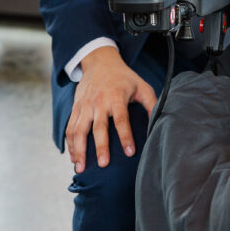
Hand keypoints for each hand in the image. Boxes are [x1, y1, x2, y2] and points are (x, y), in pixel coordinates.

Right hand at [66, 46, 156, 172]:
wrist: (100, 62)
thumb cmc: (124, 77)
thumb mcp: (141, 86)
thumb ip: (152, 103)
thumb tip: (160, 121)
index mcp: (116, 96)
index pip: (121, 119)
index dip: (126, 136)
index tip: (130, 152)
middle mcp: (99, 102)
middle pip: (98, 127)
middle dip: (100, 146)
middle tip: (103, 165)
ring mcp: (85, 105)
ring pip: (79, 130)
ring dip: (79, 150)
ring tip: (81, 168)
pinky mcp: (76, 108)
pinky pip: (70, 128)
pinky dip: (70, 144)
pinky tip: (73, 158)